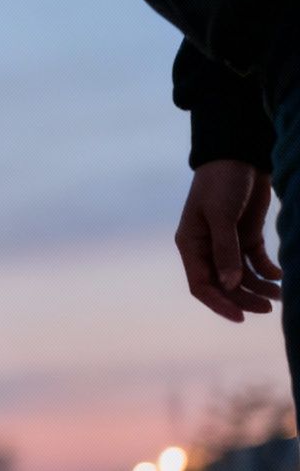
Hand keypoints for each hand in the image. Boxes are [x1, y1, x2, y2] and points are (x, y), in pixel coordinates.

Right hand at [174, 159, 279, 321]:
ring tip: (280, 295)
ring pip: (241, 276)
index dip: (219, 303)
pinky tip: (280, 276)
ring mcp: (226, 242)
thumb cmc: (222, 182)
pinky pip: (255, 261)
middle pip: (223, 284)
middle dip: (244, 298)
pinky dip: (267, 271)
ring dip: (259, 287)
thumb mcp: (222, 215)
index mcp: (191, 245)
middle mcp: (206, 248)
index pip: (201, 284)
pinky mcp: (246, 234)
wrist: (239, 154)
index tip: (241, 316)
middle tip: (268, 308)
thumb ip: (226, 250)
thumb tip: (230, 284)